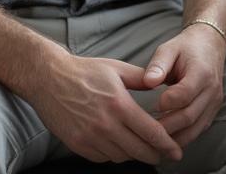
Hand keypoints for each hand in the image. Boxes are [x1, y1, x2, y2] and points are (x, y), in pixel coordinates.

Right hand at [27, 51, 182, 163]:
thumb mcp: (117, 68)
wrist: (49, 79)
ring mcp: (90, 137)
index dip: (166, 145)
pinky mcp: (77, 145)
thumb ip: (141, 78)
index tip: (176, 151)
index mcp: (119, 104)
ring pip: (121, 156)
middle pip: (138, 150)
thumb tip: (161, 84)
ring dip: (135, 155)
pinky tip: (120, 146)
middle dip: (155, 155)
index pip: (150, 132)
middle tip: (165, 155)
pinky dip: (115, 154)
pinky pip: (102, 157)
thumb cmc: (85, 71)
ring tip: (144, 149)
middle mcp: (105, 124)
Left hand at [143, 23, 225, 147]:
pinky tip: (165, 140)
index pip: (185, 94)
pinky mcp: (212, 112)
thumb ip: (158, 64)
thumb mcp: (169, 48)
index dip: (167, 102)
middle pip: (189, 116)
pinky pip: (197, 131)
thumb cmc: (186, 48)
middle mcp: (212, 90)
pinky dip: (181, 138)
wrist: (209, 46)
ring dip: (173, 138)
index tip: (151, 105)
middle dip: (166, 126)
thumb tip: (147, 82)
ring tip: (152, 140)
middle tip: (145, 130)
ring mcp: (214, 103)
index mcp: (202, 72)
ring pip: (194, 129)